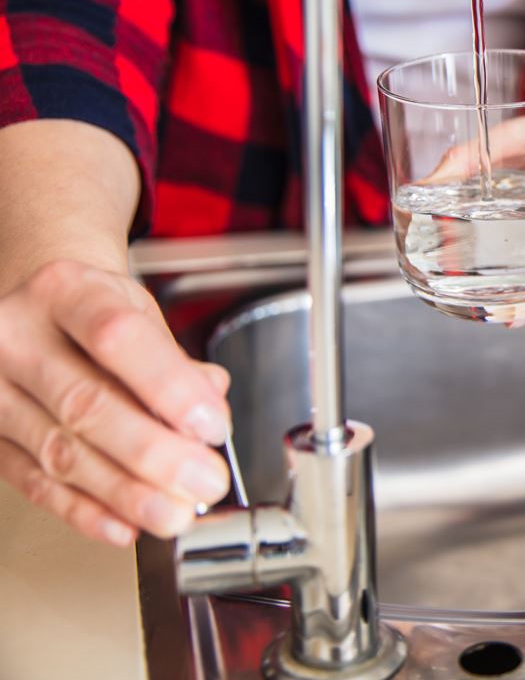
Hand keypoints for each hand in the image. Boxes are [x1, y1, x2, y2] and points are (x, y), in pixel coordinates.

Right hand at [0, 261, 231, 545]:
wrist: (35, 310)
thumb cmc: (92, 311)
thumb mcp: (138, 310)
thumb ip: (175, 359)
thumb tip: (211, 400)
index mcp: (64, 291)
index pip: (118, 338)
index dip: (170, 387)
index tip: (213, 426)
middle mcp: (15, 336)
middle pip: (86, 405)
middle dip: (156, 454)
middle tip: (204, 481)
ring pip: (60, 453)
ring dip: (126, 493)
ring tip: (175, 512)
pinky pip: (34, 482)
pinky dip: (84, 511)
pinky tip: (124, 524)